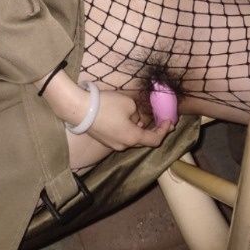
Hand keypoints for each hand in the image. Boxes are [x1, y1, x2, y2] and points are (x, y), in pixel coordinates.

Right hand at [37, 71, 173, 150]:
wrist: (79, 109)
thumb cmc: (106, 106)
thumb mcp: (129, 104)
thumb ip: (137, 113)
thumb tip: (135, 118)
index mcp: (133, 138)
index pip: (155, 140)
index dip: (164, 131)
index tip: (170, 121)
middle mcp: (124, 145)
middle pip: (143, 142)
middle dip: (153, 132)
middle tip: (161, 122)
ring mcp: (112, 145)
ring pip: (131, 139)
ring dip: (139, 131)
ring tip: (142, 118)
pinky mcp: (103, 140)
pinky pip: (121, 137)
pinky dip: (128, 130)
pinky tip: (126, 119)